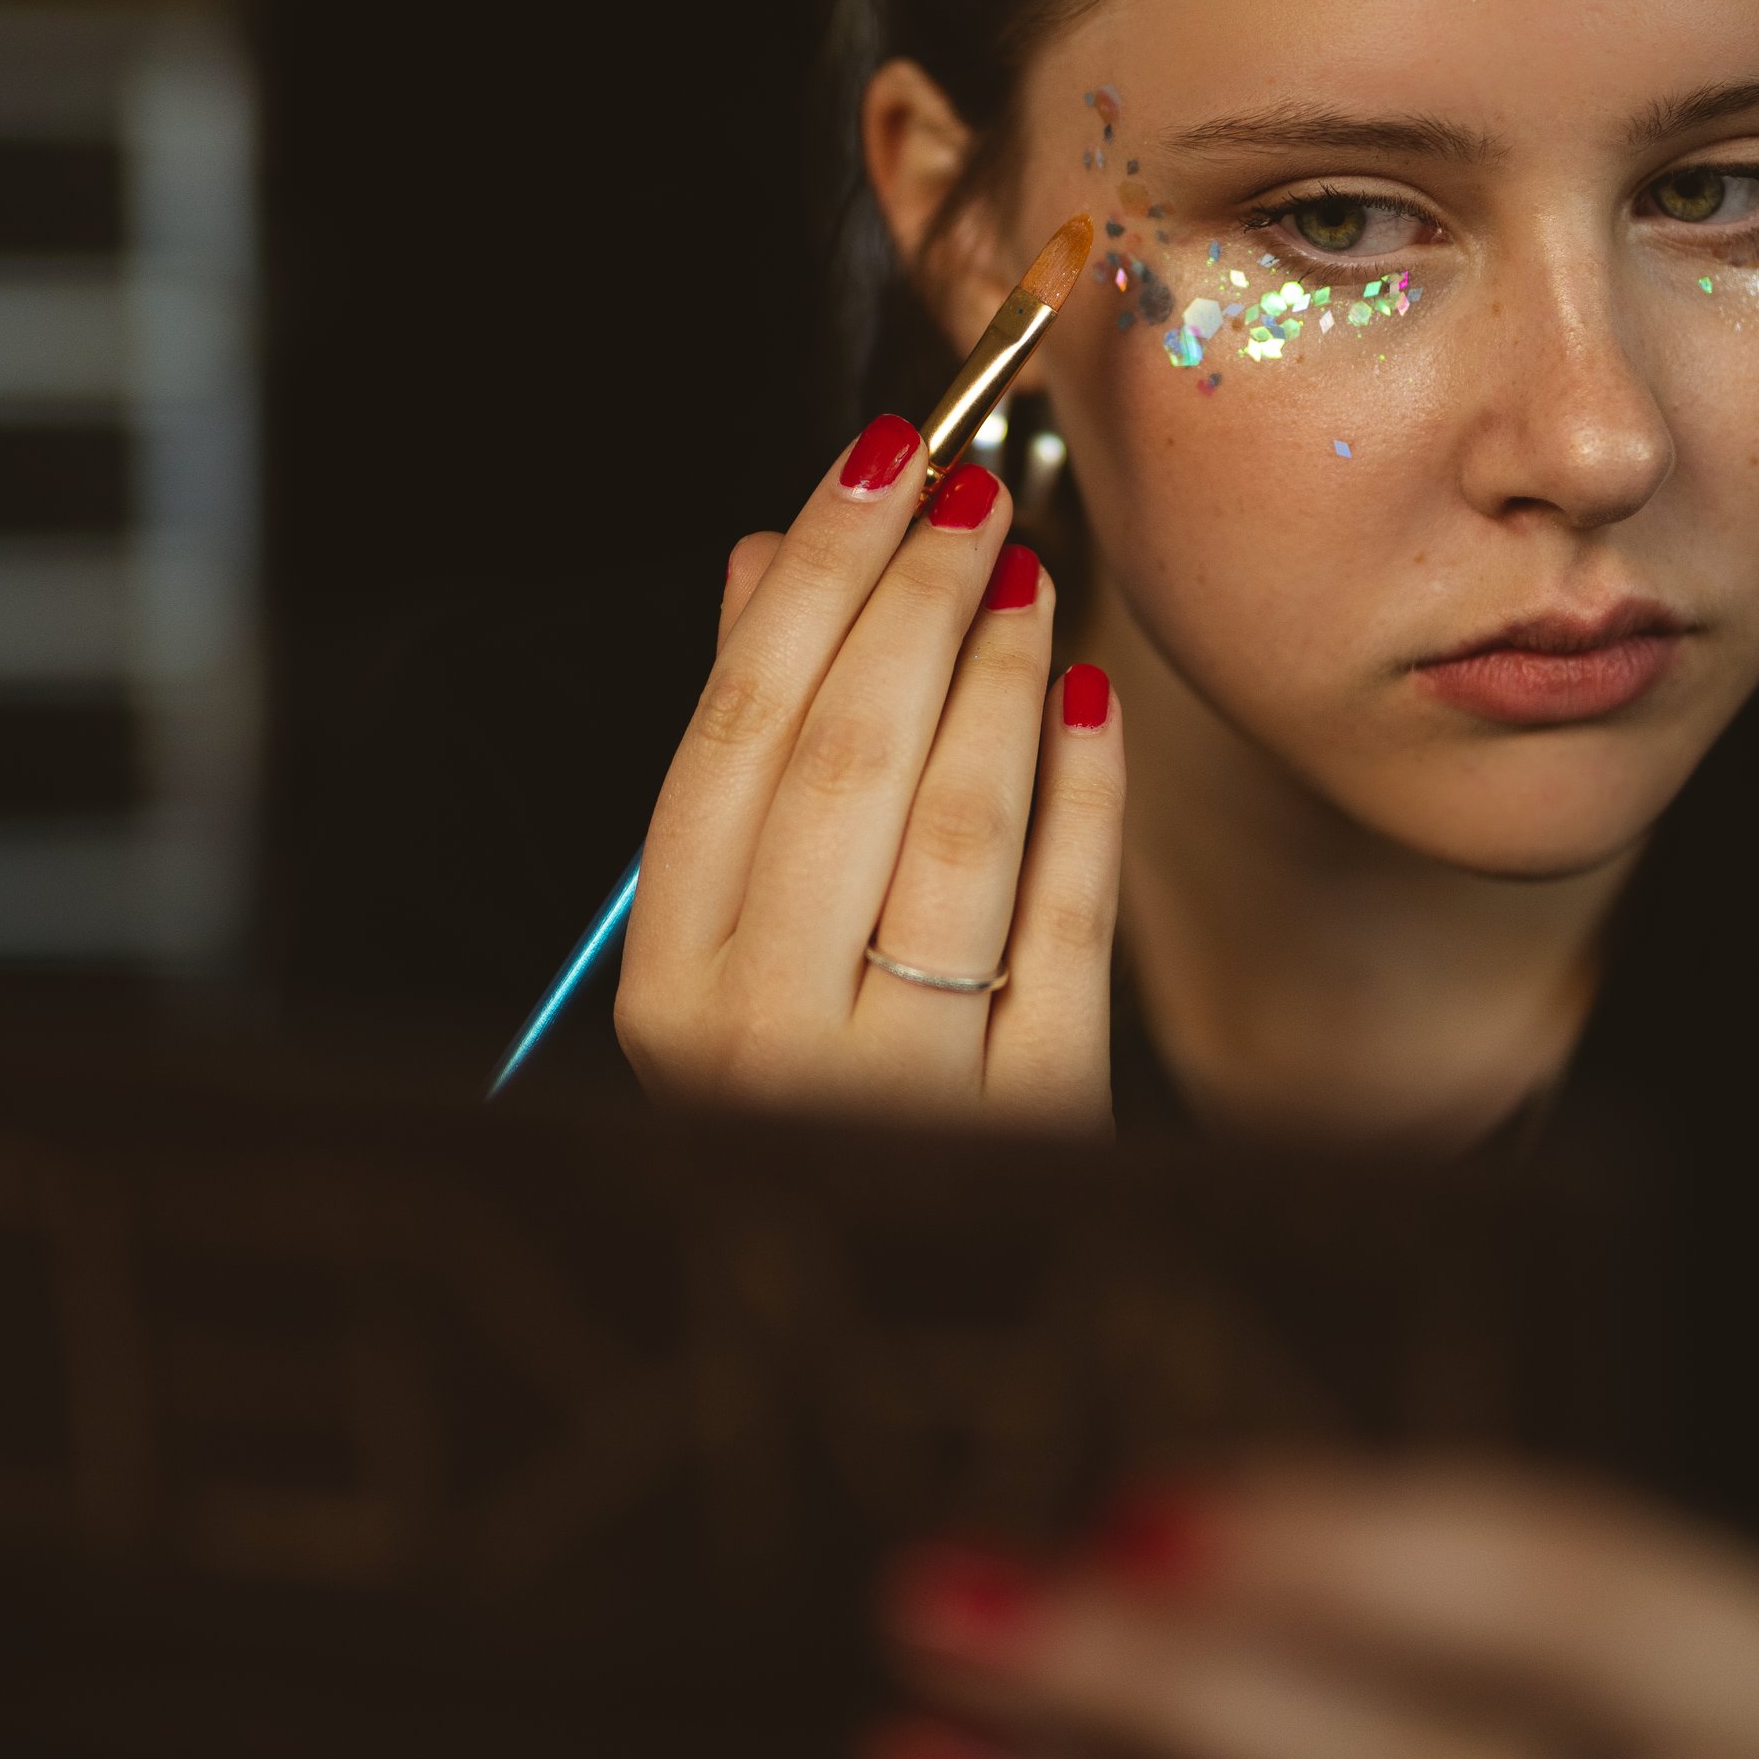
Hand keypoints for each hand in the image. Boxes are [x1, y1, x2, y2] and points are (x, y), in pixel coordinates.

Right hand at [614, 414, 1122, 1124]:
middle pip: (844, 762)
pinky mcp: (1035, 1114)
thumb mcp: (726, 945)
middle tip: (975, 491)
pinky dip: (1084, 796)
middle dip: (916, 599)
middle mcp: (764, 1040)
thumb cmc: (801, 1079)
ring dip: (999, 674)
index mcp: (669, 989)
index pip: (733, 732)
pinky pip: (1068, 921)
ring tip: (1029, 572)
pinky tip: (1089, 698)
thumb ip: (742, 760)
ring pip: (958, 827)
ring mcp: (901, 1086)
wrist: (898, 1296)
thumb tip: (760, 561)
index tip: (881, 462)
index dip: (813, 577)